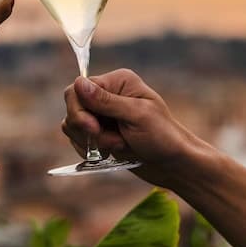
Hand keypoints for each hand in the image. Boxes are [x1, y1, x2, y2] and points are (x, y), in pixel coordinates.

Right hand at [62, 69, 212, 188]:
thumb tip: (78, 83)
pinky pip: (78, 140)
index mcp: (117, 82)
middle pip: (73, 107)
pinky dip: (90, 150)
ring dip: (92, 142)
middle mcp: (107, 94)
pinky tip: (111, 154)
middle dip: (87, 130)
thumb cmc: (163, 137)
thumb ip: (106, 101)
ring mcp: (101, 115)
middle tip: (113, 142)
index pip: (77, 89)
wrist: (173, 164)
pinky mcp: (99, 133)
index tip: (94, 129)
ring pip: (72, 126)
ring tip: (120, 146)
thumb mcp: (137, 116)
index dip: (79, 111)